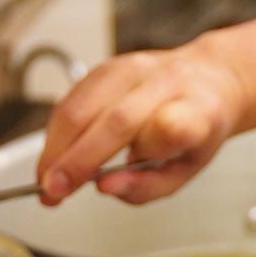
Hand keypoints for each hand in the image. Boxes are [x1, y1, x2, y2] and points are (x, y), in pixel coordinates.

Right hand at [35, 38, 251, 204]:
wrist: (207, 79)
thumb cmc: (197, 129)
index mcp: (198, 111)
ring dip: (56, 147)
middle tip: (54, 191)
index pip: (176, 124)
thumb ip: (148, 186)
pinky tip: (55, 155)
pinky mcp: (108, 65)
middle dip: (76, 160)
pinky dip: (56, 132)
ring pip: (84, 106)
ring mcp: (135, 68)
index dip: (141, 149)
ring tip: (47, 180)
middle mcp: (167, 83)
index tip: (103, 181)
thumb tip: (105, 187)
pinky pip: (72, 98)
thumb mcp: (186, 170)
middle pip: (117, 120)